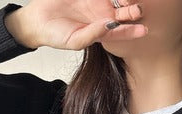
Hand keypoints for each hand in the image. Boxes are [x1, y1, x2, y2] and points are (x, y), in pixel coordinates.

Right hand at [7, 0, 147, 50]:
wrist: (38, 20)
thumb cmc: (56, 35)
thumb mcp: (76, 41)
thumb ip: (93, 35)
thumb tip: (109, 25)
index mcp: (101, 31)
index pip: (121, 31)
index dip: (133, 31)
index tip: (144, 30)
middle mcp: (102, 15)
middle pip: (122, 12)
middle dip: (132, 11)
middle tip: (138, 9)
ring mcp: (96, 1)